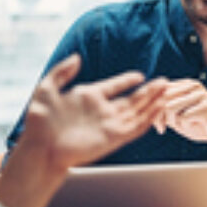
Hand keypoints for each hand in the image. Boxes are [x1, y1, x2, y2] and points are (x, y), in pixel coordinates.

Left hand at [21, 54, 167, 170]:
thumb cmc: (40, 122)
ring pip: (138, 111)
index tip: (139, 76)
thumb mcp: (46, 89)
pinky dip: (149, 117)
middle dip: (148, 91)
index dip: (126, 81)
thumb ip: (62, 72)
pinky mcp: (115, 137)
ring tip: (167, 91)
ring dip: (153, 101)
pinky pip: (137, 125)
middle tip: (164, 81)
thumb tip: (77, 57)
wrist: (41, 149)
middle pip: (132, 99)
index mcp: (88, 97)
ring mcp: (109, 124)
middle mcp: (102, 110)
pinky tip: (159, 106)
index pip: (113, 86)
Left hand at [156, 78, 206, 149]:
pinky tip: (195, 126)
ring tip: (181, 126)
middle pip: (163, 98)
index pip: (161, 91)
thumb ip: (164, 110)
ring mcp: (201, 95)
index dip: (154, 109)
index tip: (159, 124)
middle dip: (159, 116)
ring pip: (171, 107)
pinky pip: (184, 117)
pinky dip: (186, 126)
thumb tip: (148, 109)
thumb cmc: (200, 126)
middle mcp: (194, 85)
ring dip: (172, 121)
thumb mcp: (178, 117)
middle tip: (162, 128)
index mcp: (186, 84)